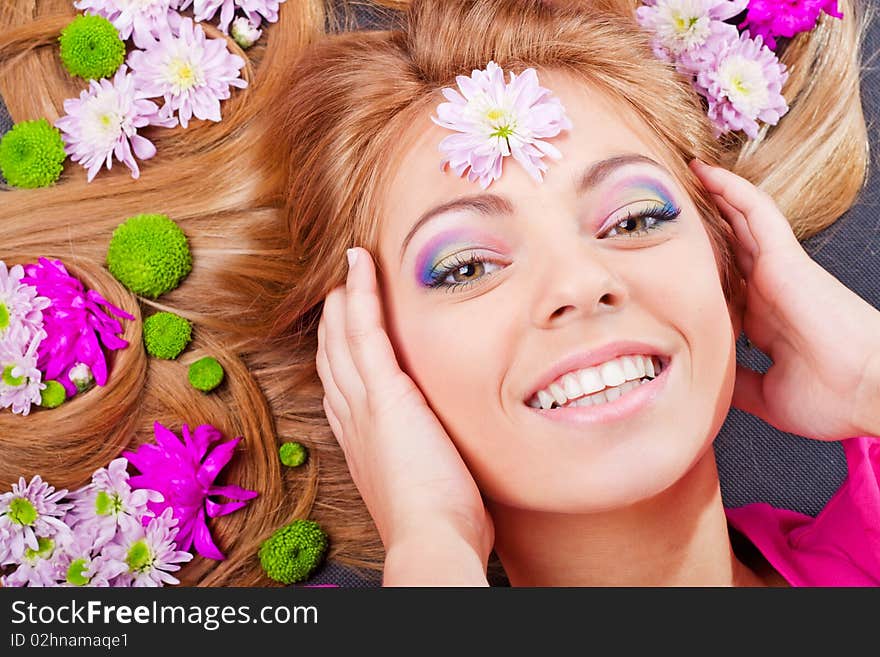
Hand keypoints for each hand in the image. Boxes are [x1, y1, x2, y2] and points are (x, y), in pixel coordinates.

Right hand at [316, 247, 493, 581]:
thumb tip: (449, 457)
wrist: (432, 540)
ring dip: (343, 299)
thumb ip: (428, 461)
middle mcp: (354, 419)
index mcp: (363, 442)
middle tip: (339, 290)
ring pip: (342, 337)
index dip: (341, 358)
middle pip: (333, 358)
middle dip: (333, 323)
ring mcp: (365, 402)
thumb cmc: (441, 525)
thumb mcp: (427, 487)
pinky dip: (359, 291)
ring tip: (349, 269)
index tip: (347, 334)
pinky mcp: (385, 391)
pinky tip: (359, 262)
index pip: (343, 388)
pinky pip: (365, 328)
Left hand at [690, 159, 879, 439]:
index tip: (663, 262)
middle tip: (671, 203)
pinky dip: (732, 189)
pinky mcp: (785, 257)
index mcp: (764, 319)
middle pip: (731, 245)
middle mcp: (768, 289)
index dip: (698, 269)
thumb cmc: (830, 398)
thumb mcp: (764, 392)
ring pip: (741, 220)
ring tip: (686, 174)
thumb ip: (734, 380)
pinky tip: (707, 172)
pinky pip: (756, 211)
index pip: (725, 283)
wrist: (869, 394)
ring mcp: (776, 271)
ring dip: (715, 196)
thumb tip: (704, 378)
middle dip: (705, 224)